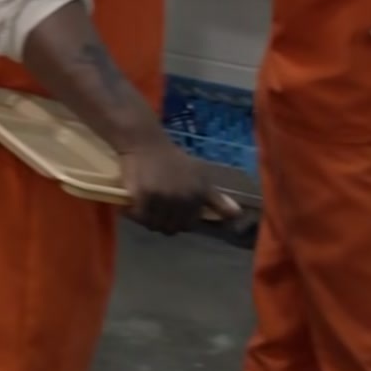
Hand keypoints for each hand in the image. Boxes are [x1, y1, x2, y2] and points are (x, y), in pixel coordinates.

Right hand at [118, 140, 236, 234]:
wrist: (145, 142)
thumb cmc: (173, 159)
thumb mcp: (200, 175)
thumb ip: (217, 199)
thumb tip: (237, 215)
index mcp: (198, 194)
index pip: (190, 224)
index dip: (181, 221)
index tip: (173, 213)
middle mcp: (182, 198)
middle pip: (172, 227)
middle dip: (164, 223)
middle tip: (156, 211)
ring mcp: (162, 198)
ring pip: (154, 225)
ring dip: (149, 221)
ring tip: (145, 210)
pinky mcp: (142, 196)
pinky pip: (139, 217)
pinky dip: (135, 215)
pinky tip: (133, 208)